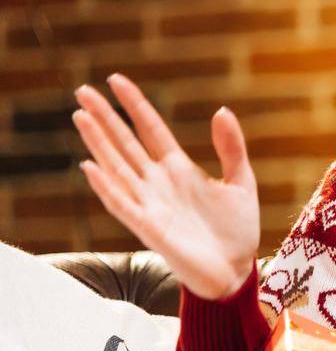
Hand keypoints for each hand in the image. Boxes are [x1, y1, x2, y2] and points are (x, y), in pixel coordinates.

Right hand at [70, 73, 260, 299]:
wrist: (236, 271)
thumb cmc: (236, 230)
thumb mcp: (241, 182)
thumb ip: (231, 148)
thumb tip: (221, 110)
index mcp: (179, 169)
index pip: (151, 129)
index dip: (134, 105)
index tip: (115, 80)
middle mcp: (158, 183)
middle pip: (126, 143)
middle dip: (104, 118)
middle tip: (81, 91)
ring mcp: (150, 204)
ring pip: (117, 167)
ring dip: (98, 144)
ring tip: (80, 116)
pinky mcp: (149, 228)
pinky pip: (122, 204)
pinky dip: (106, 186)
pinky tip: (90, 166)